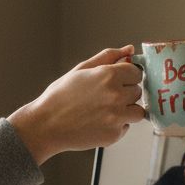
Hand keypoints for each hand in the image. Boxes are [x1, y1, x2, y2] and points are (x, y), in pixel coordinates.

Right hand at [8, 45, 145, 163]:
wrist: (46, 125)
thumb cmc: (60, 96)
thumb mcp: (81, 69)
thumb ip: (108, 57)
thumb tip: (129, 50)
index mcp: (109, 75)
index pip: (137, 72)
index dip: (126, 76)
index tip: (117, 80)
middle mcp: (116, 96)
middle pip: (137, 91)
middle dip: (125, 93)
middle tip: (104, 97)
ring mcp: (117, 117)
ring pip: (138, 111)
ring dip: (126, 110)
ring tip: (105, 110)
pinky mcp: (114, 134)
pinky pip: (126, 126)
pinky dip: (117, 125)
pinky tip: (99, 121)